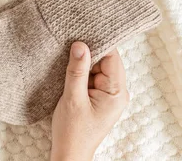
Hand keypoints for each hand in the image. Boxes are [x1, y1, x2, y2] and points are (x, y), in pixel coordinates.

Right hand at [50, 42, 128, 160]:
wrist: (69, 153)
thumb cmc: (72, 131)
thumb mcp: (73, 98)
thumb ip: (77, 70)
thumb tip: (80, 45)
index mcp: (117, 93)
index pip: (112, 58)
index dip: (98, 43)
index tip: (80, 32)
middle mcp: (117, 92)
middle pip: (105, 61)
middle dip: (88, 53)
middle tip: (67, 43)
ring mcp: (108, 95)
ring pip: (96, 67)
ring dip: (81, 63)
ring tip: (64, 57)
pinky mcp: (98, 97)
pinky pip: (91, 77)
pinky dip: (80, 72)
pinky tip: (67, 69)